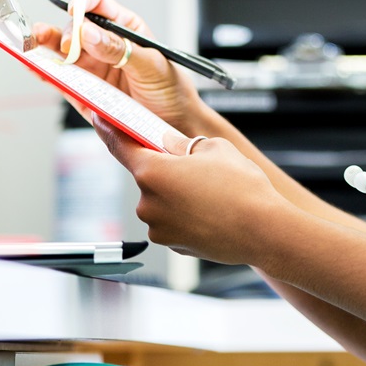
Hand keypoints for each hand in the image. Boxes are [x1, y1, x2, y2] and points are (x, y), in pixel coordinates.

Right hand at [31, 0, 211, 134]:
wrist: (175, 127)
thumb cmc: (171, 90)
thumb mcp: (151, 65)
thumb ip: (120, 49)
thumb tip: (89, 32)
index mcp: (124, 28)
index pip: (99, 5)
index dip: (84, 1)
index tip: (76, 8)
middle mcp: (103, 45)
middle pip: (75, 28)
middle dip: (67, 32)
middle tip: (69, 45)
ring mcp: (91, 68)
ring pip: (61, 52)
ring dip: (44, 46)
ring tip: (31, 43)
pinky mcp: (83, 92)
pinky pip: (59, 79)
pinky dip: (44, 72)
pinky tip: (33, 65)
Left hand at [94, 116, 295, 264]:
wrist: (264, 230)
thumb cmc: (242, 188)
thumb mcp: (214, 149)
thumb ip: (184, 144)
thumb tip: (170, 145)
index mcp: (152, 172)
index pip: (119, 146)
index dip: (109, 131)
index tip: (100, 121)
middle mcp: (148, 202)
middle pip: (147, 177)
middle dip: (165, 170)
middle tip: (195, 168)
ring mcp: (158, 227)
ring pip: (161, 202)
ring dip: (176, 195)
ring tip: (211, 195)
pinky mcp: (171, 244)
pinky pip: (171, 223)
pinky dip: (184, 216)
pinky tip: (210, 214)